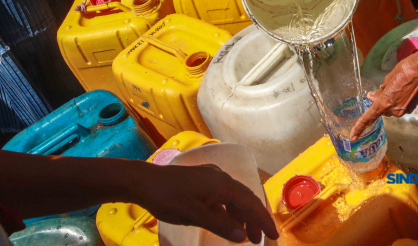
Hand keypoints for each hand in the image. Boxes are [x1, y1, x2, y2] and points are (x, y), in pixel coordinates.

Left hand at [138, 164, 278, 243]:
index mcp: (223, 184)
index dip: (263, 220)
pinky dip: (228, 211)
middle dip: (255, 219)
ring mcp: (211, 178)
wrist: (144, 182)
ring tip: (245, 235)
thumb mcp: (196, 215)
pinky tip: (226, 223)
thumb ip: (221, 225)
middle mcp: (221, 178)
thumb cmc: (169, 198)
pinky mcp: (202, 182)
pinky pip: (223, 197)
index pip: (250, 203)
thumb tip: (242, 236)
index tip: (273, 237)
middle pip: (245, 199)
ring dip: (241, 217)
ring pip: (234, 199)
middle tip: (261, 239)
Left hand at [350, 50, 417, 139]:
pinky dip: (400, 100)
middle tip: (384, 89)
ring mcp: (404, 110)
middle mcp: (394, 110)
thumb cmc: (405, 70)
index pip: (368, 117)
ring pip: (392, 109)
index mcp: (385, 103)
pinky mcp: (413, 108)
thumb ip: (379, 91)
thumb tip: (371, 97)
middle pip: (382, 110)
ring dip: (391, 101)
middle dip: (382, 102)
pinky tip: (405, 89)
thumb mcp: (388, 79)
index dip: (359, 128)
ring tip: (398, 85)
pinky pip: (401, 106)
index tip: (353, 137)